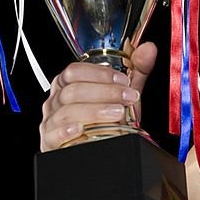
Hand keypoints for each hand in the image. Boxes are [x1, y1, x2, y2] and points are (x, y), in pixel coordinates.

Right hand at [39, 41, 157, 151]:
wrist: (103, 149)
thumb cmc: (107, 121)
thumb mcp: (123, 96)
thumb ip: (136, 72)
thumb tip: (148, 49)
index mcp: (68, 85)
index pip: (74, 71)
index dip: (99, 74)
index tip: (123, 80)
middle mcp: (57, 101)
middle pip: (73, 91)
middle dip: (104, 93)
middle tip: (127, 98)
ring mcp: (52, 122)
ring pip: (67, 111)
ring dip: (95, 111)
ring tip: (118, 114)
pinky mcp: (50, 143)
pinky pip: (54, 134)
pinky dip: (67, 130)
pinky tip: (81, 129)